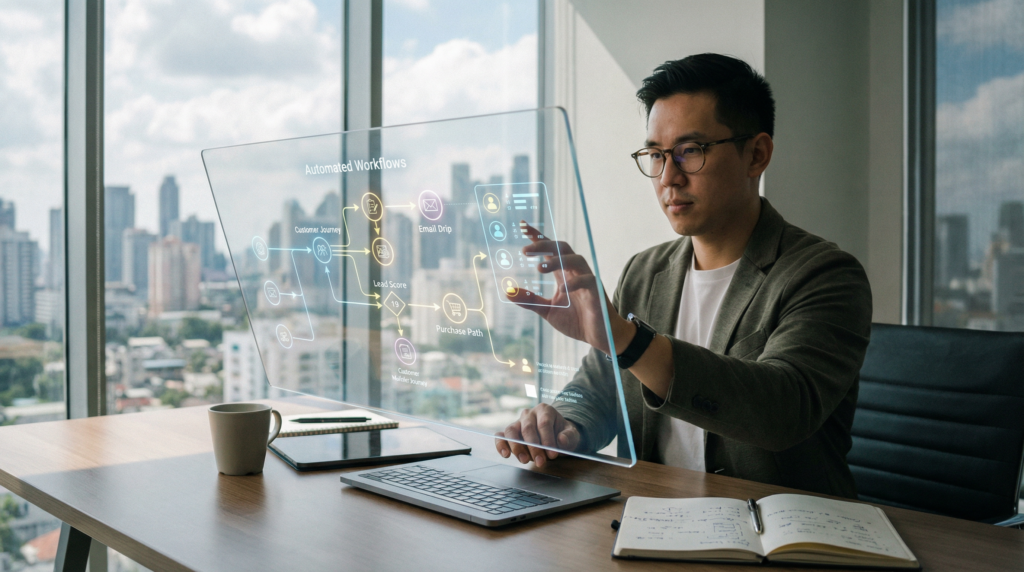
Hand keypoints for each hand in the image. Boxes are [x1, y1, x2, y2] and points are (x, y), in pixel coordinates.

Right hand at [494, 404, 580, 467]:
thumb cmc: (562, 434)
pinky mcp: (510, 433)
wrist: (556, 435)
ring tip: (524, 460)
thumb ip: (569, 437)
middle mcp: (529, 414)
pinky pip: (501, 436)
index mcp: (544, 410)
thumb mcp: (572, 434)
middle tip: (540, 461)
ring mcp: (518, 422)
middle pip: (528, 428)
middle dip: (534, 447)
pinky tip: (505, 454)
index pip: (544, 423)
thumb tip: (561, 441)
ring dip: (517, 447)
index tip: (552, 454)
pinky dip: (500, 445)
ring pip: (512, 431)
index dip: (547, 440)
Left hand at [507, 222, 628, 354]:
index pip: (550, 250)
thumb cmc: (576, 321)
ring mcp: (586, 280)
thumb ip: (530, 300)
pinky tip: (563, 290)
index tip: (523, 226)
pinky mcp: (596, 291)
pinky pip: (587, 280)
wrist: (599, 336)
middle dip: (543, 245)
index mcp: (563, 274)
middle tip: (524, 251)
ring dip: (557, 260)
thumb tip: (508, 292)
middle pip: (561, 248)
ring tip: (539, 267)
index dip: (538, 237)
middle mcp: (574, 272)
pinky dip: (575, 282)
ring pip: (574, 259)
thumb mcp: (548, 311)